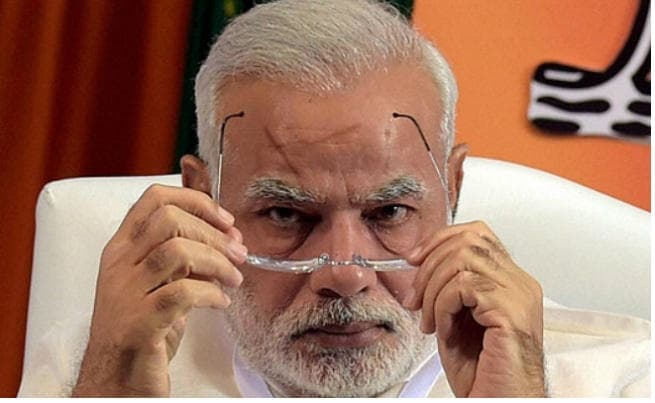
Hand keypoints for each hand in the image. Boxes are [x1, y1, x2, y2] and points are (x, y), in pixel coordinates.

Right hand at [73, 185, 245, 395]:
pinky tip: (221, 302)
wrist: (114, 381)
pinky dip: (212, 293)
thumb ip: (184, 259)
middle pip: (168, 219)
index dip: (196, 201)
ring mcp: (126, 293)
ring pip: (177, 251)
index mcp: (122, 250)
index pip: (153, 199)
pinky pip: (183, 292)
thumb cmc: (142, 332)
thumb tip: (227, 239)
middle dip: (213, 232)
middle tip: (238, 251)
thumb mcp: (159, 285)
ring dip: (217, 261)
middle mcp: (119, 265)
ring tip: (233, 279)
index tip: (225, 220)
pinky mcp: (140, 323)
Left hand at [404, 221, 543, 396]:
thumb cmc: (482, 371)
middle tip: (416, 299)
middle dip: (429, 266)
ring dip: (433, 290)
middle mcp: (520, 283)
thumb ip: (448, 285)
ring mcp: (519, 295)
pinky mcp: (511, 311)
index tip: (414, 259)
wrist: (500, 401)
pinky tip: (443, 330)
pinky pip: (463, 287)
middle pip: (468, 240)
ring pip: (462, 260)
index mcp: (510, 281)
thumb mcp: (457, 317)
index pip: (477, 234)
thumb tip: (420, 260)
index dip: (440, 240)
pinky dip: (442, 307)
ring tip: (430, 321)